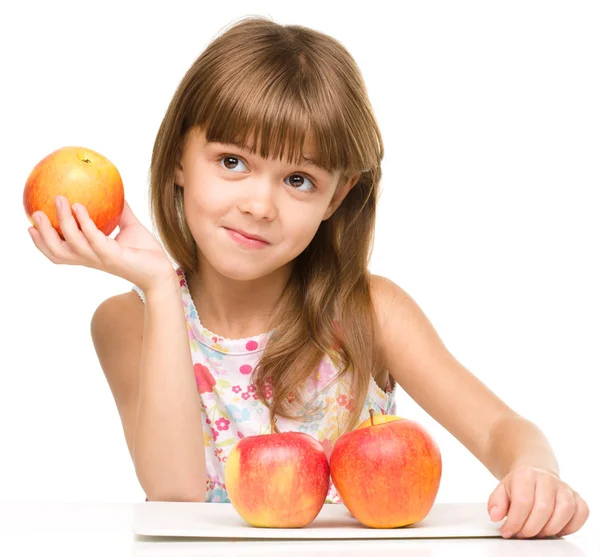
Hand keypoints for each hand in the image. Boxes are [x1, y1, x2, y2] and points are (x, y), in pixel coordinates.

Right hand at [28, 195, 175, 291]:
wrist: (162, 270)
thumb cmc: (145, 252)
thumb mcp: (129, 228)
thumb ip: (120, 212)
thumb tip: (116, 191)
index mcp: (90, 255)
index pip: (60, 253)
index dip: (42, 242)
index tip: (29, 227)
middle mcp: (92, 259)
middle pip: (58, 252)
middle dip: (43, 234)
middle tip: (35, 213)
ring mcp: (101, 259)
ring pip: (73, 243)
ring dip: (63, 222)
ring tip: (60, 200)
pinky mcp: (113, 257)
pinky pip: (94, 238)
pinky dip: (85, 223)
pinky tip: (80, 208)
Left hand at [488, 465, 589, 538]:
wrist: (534, 473)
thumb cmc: (519, 485)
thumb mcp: (501, 490)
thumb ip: (496, 502)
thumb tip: (495, 515)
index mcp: (525, 475)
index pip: (522, 502)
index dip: (515, 521)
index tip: (508, 531)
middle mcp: (546, 479)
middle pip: (543, 509)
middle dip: (531, 528)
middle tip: (522, 533)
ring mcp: (564, 487)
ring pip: (564, 511)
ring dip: (550, 529)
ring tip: (538, 532)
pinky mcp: (576, 496)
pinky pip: (581, 513)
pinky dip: (570, 526)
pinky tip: (556, 528)